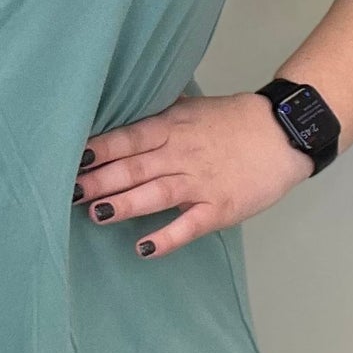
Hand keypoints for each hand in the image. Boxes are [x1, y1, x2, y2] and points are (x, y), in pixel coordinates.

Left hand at [73, 89, 313, 258]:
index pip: (127, 138)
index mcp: (171, 127)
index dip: (98, 150)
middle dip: (99, 180)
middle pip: (133, 168)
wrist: (284, 133)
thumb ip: (159, 112)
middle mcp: (181, 154)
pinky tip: (143, 247)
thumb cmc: (233, 120)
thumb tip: (125, 105)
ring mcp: (200, 183)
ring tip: (95, 214)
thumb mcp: (191, 107)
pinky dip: (166, 237)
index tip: (71, 159)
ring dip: (123, 205)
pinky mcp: (219, 208)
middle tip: (68, 191)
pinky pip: (188, 225)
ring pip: (154, 194)